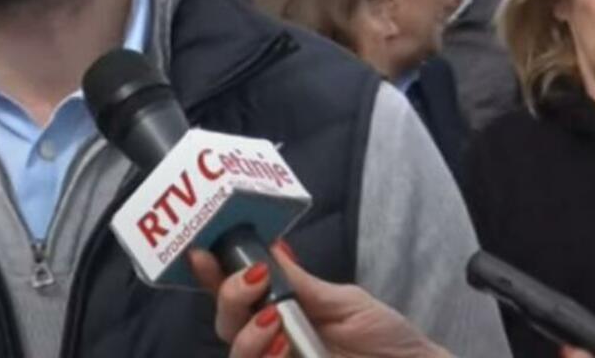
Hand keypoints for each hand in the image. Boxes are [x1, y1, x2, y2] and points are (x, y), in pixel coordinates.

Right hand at [189, 242, 448, 357]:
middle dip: (230, 298)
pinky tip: (283, 347)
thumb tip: (268, 248)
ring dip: (247, 336)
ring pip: (236, 355)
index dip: (213, 275)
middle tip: (256, 281)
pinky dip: (264, 357)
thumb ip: (302, 283)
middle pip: (226, 324)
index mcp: (280, 313)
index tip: (204, 253)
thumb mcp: (346, 302)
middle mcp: (272, 342)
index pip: (236, 295)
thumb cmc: (389, 340)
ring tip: (274, 321)